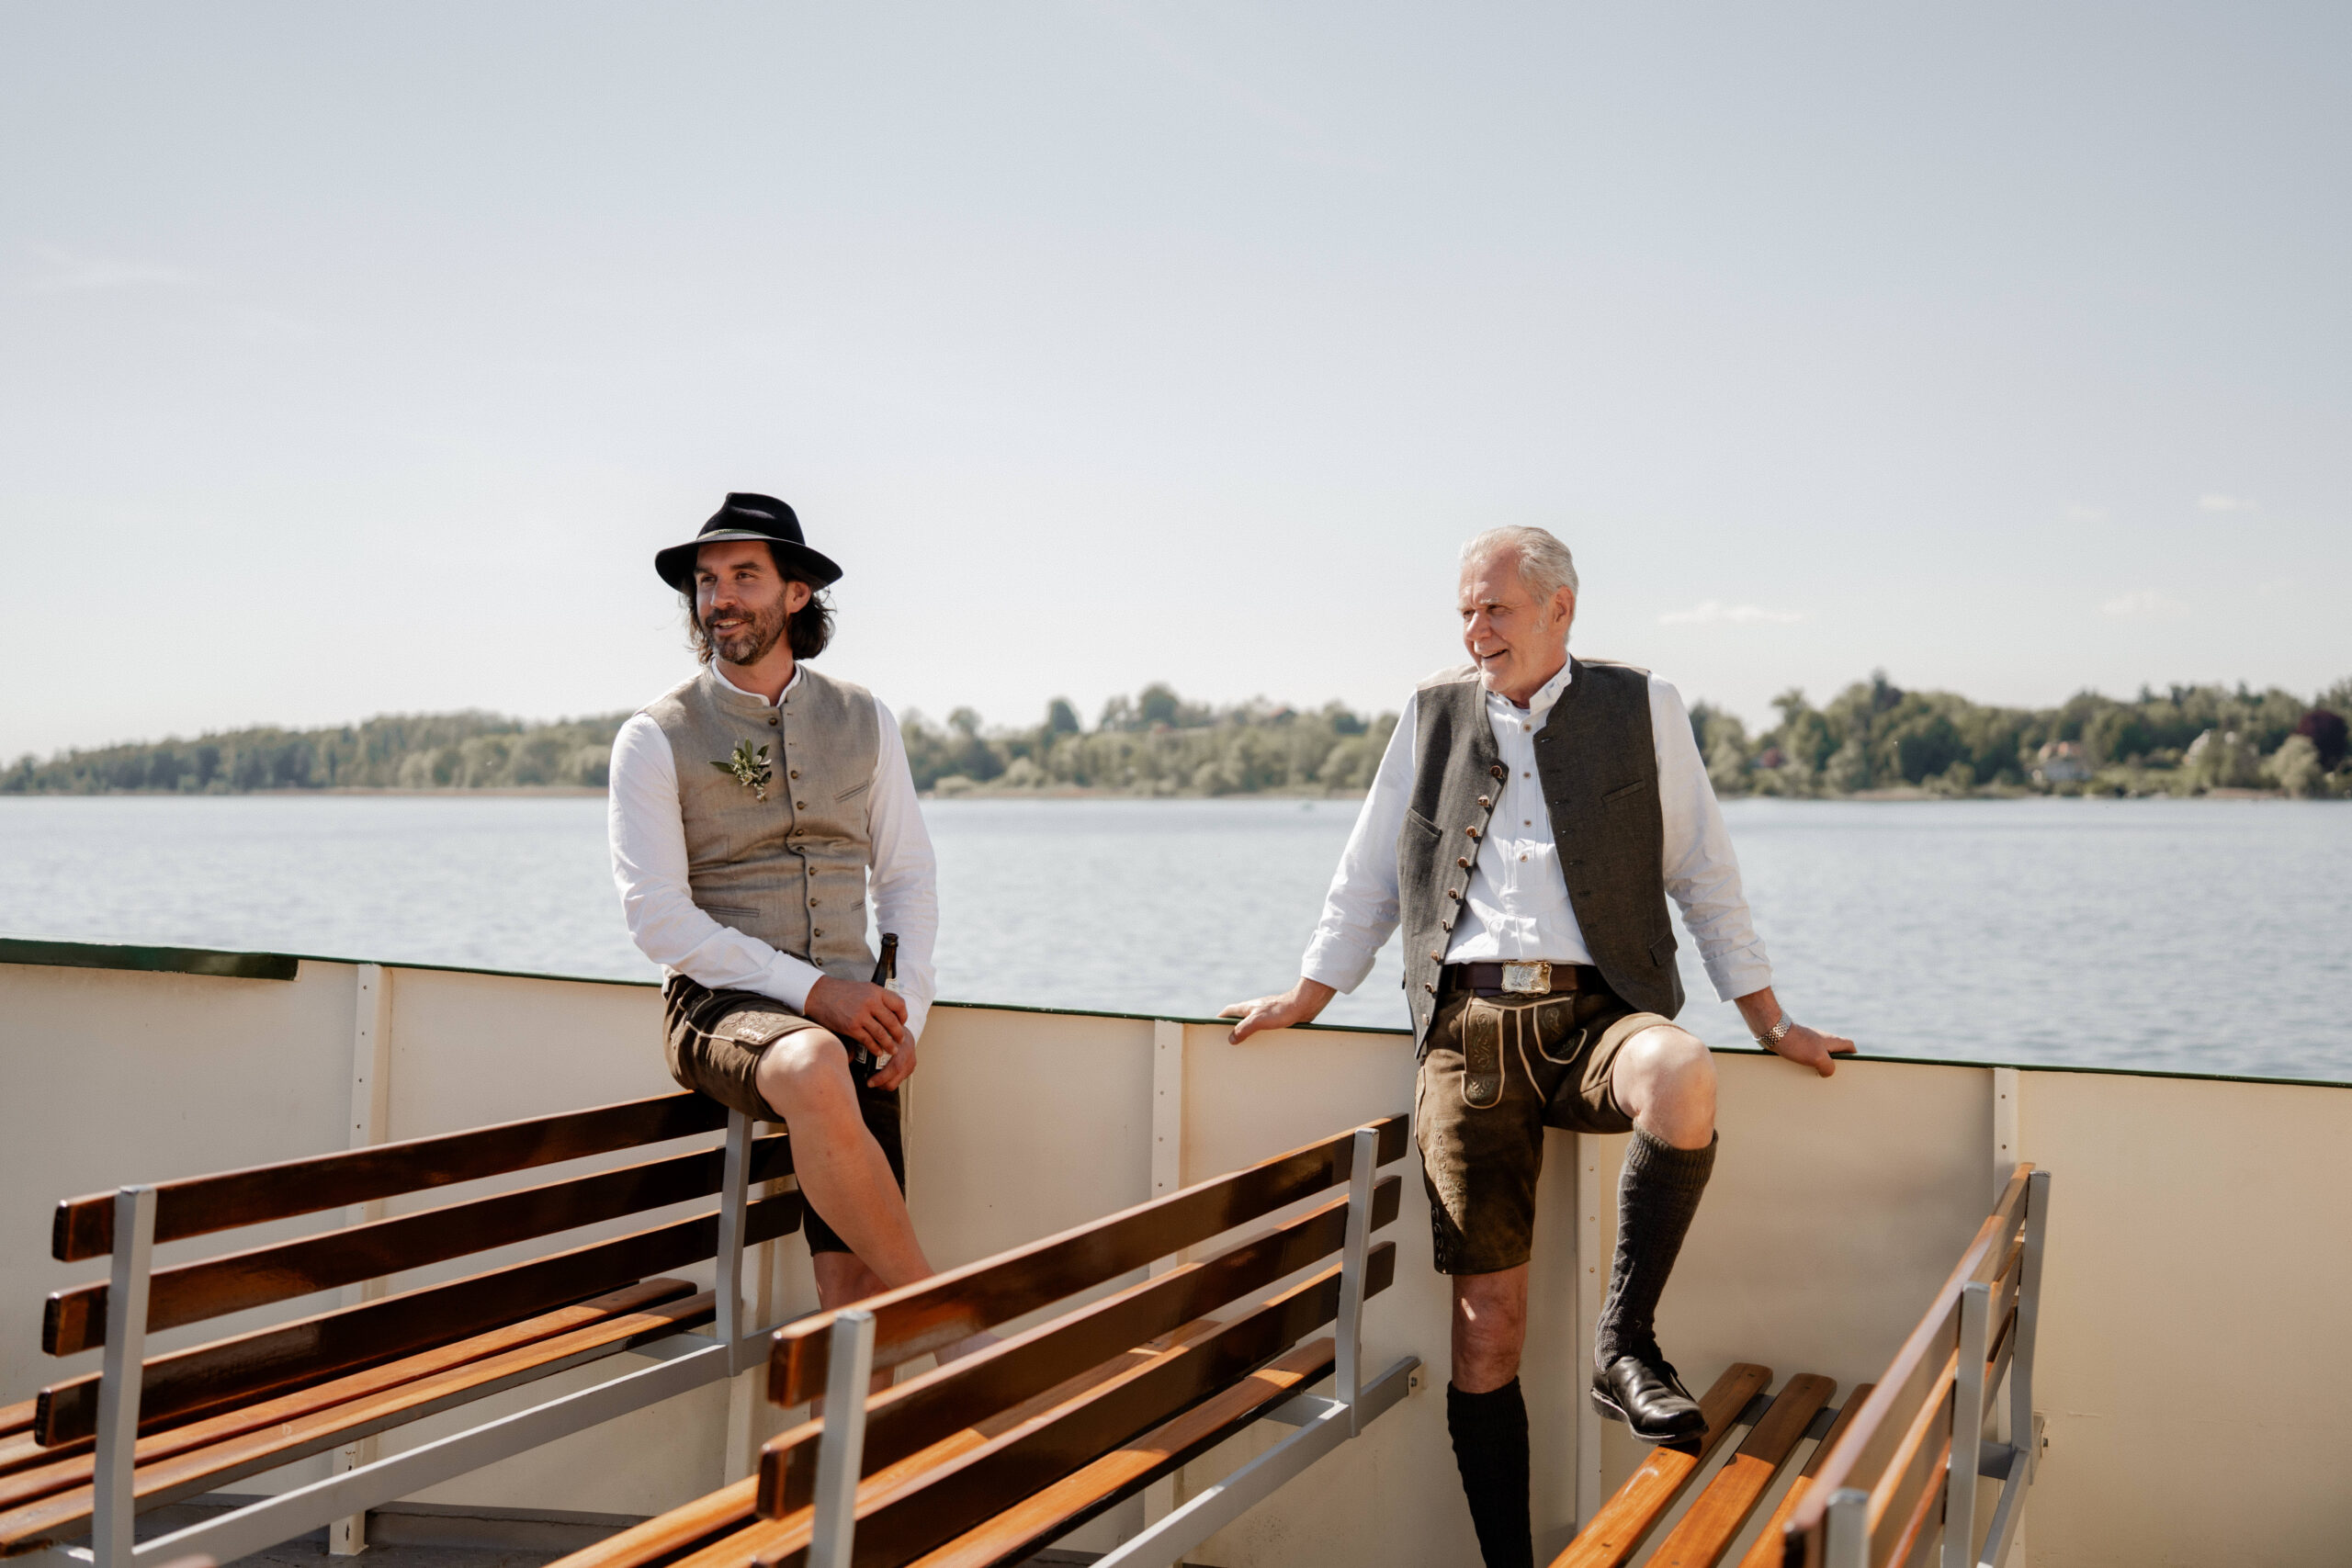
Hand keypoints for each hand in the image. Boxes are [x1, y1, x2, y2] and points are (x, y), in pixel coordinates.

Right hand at [804, 976, 912, 1081]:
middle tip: (900, 1040)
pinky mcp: (851, 1027)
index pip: (899, 1004)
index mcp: (876, 991)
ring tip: (893, 1050)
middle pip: (892, 1022)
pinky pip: (868, 1041)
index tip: (902, 1023)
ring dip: (889, 1044)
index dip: (903, 1016)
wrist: (819, 994)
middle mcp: (871, 1002)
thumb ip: (877, 998)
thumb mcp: (863, 988)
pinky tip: (878, 1052)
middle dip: (898, 1034)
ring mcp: (861, 1015)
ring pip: (882, 1034)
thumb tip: (891, 1012)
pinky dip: (875, 1048)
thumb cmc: (841, 992)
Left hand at [866, 1031, 919, 1091]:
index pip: (894, 1068)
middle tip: (869, 1082)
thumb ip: (864, 1044)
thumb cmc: (888, 1032)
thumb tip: (849, 1057)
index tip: (868, 1082)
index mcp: (902, 1048)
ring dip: (884, 1084)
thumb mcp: (876, 1034)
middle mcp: (908, 1058)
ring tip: (875, 1079)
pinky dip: (890, 1080)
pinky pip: (898, 1080)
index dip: (881, 1078)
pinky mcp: (910, 1069)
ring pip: (896, 1083)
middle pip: (894, 1081)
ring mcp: (911, 1064)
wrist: (902, 1031)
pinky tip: (883, 1075)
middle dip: (880, 1085)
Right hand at [1218, 978, 1337, 1043]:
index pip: (1227, 1012)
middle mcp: (1254, 1009)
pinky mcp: (1276, 1019)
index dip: (1219, 1020)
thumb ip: (1243, 1029)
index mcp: (1247, 1008)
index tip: (1213, 1029)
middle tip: (1228, 1043)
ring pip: (1251, 1024)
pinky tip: (1263, 1046)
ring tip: (1244, 1049)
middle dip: (1232, 1029)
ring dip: (1247, 1034)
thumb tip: (1231, 1039)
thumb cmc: (1281, 1011)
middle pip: (1238, 1019)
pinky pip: (1263, 1028)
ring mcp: (1265, 1014)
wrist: (1303, 1005)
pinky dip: (1259, 1036)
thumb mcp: (1258, 1021)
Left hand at [1733, 986, 1854, 1077]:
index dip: (1853, 1056)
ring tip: (1815, 1079)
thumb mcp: (1818, 1058)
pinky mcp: (1797, 1045)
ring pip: (1819, 1056)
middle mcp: (1822, 1040)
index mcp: (1832, 1041)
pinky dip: (1806, 1065)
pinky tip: (1801, 1074)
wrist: (1773, 1032)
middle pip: (1834, 1053)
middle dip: (1834, 1065)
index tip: (1852, 1068)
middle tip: (1832, 1078)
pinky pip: (1806, 1057)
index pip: (1849, 1046)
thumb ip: (1829, 1067)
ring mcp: (1809, 1042)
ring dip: (1818, 1066)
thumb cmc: (1797, 1043)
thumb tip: (1827, 1073)